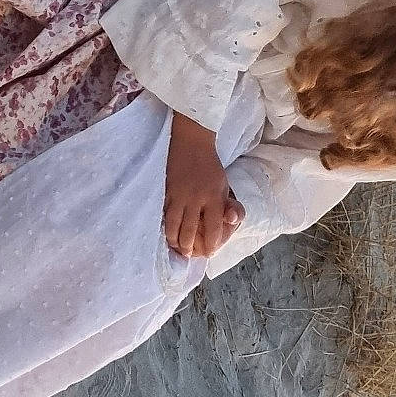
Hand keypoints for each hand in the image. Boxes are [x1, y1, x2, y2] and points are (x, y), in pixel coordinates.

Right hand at [164, 112, 244, 259]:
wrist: (191, 142)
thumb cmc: (210, 166)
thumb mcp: (224, 185)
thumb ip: (228, 205)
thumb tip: (232, 220)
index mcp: (214, 197)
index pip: (214, 228)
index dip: (212, 244)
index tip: (210, 252)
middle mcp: (196, 199)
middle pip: (189, 231)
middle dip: (189, 247)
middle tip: (189, 254)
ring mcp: (178, 195)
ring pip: (172, 226)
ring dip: (174, 240)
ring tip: (176, 247)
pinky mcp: (165, 191)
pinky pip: (163, 214)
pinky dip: (164, 226)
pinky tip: (165, 232)